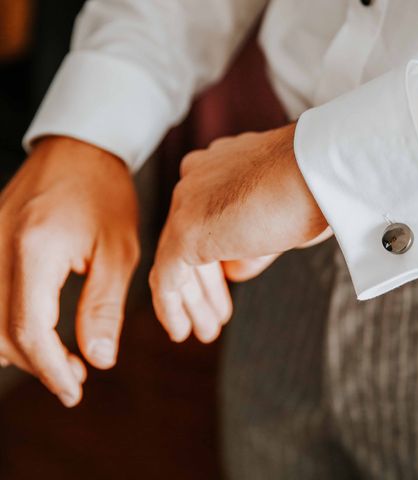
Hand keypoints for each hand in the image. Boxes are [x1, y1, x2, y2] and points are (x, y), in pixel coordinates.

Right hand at [0, 137, 139, 406]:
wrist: (79, 150)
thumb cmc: (106, 195)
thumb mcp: (118, 251)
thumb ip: (104, 307)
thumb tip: (97, 359)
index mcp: (35, 250)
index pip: (27, 330)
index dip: (50, 369)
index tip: (74, 390)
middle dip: (37, 364)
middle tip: (74, 378)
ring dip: (18, 347)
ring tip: (60, 360)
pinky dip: (5, 323)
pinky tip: (35, 332)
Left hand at [149, 123, 329, 342]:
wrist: (322, 170)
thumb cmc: (319, 187)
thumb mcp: (284, 221)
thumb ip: (254, 244)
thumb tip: (234, 271)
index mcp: (221, 165)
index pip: (210, 216)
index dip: (218, 255)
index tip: (230, 280)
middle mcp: (198, 177)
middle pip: (191, 239)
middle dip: (204, 284)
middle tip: (216, 316)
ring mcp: (189, 201)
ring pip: (177, 259)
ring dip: (191, 301)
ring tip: (204, 333)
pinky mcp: (187, 229)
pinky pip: (167, 277)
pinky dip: (171, 307)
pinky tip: (180, 331)